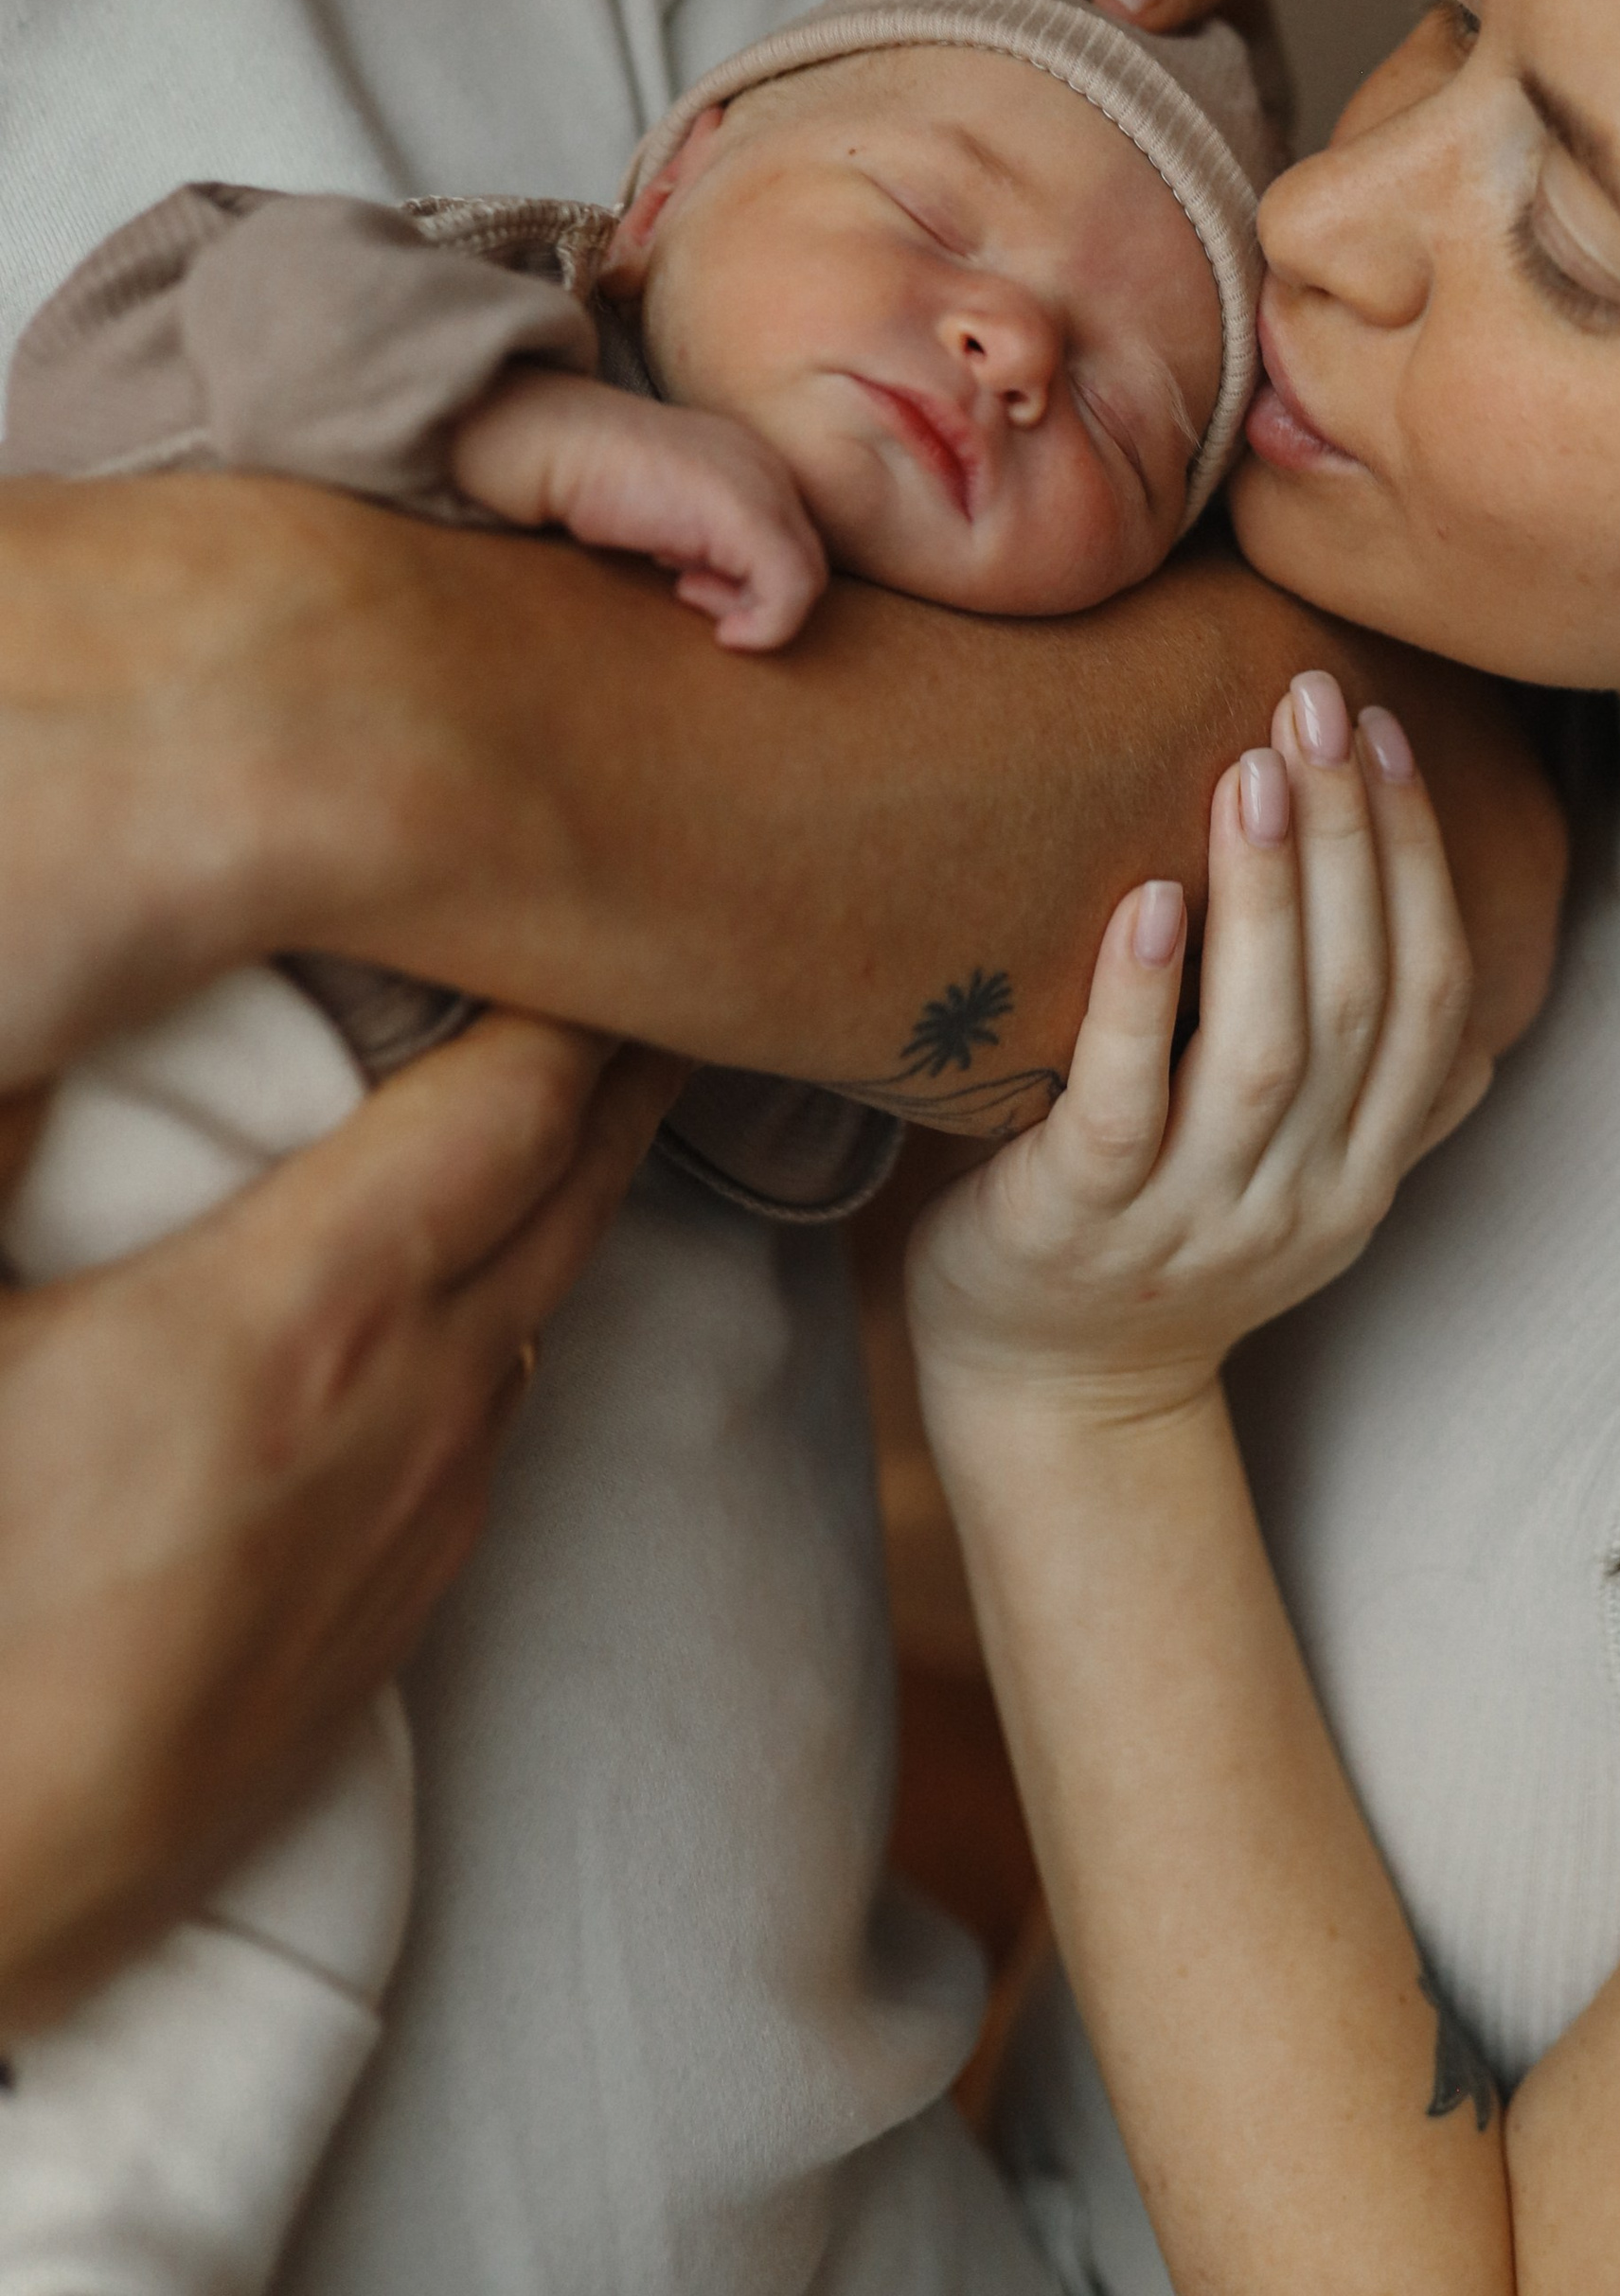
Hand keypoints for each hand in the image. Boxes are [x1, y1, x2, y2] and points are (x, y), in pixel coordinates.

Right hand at [0, 1009, 677, 2037]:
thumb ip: (6, 1123)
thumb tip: (60, 968)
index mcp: (318, 1308)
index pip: (523, 1094)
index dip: (577, 984)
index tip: (613, 884)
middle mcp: (419, 1407)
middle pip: (579, 1183)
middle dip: (622, 1056)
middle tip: (663, 945)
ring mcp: (424, 1525)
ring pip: (546, 1304)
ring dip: (574, 1187)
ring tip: (585, 1086)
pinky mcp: (395, 1624)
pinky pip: (497, 1422)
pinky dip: (518, 1313)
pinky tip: (480, 1293)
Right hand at [451, 370, 826, 650]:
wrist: (553, 443)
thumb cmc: (585, 477)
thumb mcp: (657, 508)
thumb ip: (693, 535)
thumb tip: (703, 581)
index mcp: (747, 461)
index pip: (784, 538)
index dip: (748, 579)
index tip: (689, 581)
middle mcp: (767, 468)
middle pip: (803, 559)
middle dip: (756, 596)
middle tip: (688, 592)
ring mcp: (763, 490)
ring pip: (805, 578)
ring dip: (757, 611)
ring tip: (688, 594)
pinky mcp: (749, 519)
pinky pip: (790, 593)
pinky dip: (765, 627)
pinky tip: (723, 633)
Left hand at [908, 670, 1484, 1436]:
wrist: (1056, 1403)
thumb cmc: (1165, 1243)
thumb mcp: (1302, 1180)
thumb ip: (1374, 1090)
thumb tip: (1466, 972)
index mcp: (1362, 1167)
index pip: (1426, 991)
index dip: (1416, 856)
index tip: (1383, 731)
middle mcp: (1298, 1192)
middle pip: (1357, 998)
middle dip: (1349, 837)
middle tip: (1316, 699)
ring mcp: (1189, 1215)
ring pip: (1265, 1048)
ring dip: (1268, 900)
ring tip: (1250, 771)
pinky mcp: (1077, 1227)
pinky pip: (1120, 1108)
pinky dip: (1138, 1002)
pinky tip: (1145, 903)